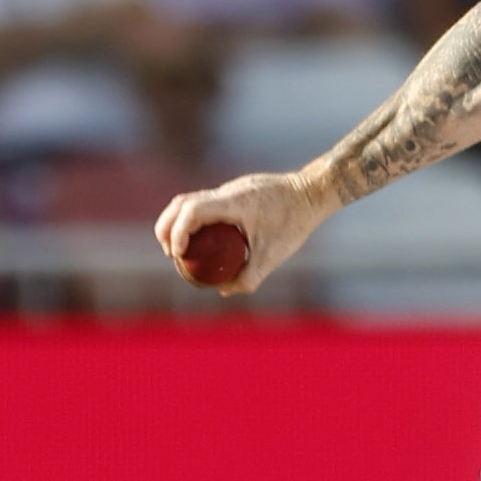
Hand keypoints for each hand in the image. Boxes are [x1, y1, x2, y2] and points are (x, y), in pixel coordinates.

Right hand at [154, 169, 330, 296]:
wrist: (314, 192)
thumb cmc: (295, 221)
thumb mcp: (273, 255)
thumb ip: (249, 277)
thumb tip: (223, 291)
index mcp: (234, 201)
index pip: (192, 210)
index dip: (177, 231)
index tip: (177, 254)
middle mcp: (228, 191)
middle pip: (182, 203)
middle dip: (167, 227)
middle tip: (170, 253)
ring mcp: (231, 189)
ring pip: (192, 200)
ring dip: (179, 222)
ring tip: (179, 248)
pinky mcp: (236, 191)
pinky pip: (207, 203)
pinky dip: (196, 219)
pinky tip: (203, 240)